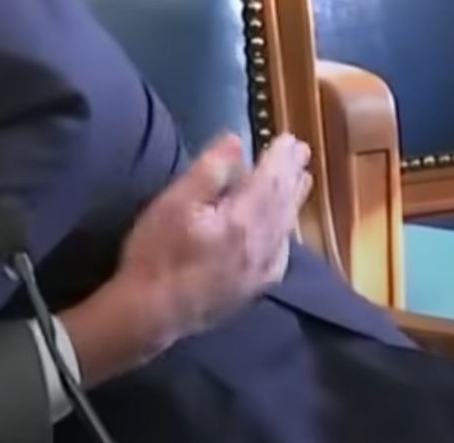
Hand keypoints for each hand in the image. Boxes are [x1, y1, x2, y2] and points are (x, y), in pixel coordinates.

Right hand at [117, 133, 313, 341]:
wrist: (152, 314)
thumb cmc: (157, 254)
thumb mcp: (174, 203)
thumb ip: (208, 172)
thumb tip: (236, 143)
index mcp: (242, 220)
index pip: (270, 181)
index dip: (280, 159)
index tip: (290, 138)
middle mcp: (261, 245)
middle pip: (282, 203)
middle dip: (292, 175)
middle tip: (302, 152)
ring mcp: (261, 270)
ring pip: (285, 228)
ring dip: (293, 201)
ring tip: (302, 181)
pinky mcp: (253, 288)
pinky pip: (281, 255)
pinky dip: (286, 233)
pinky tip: (285, 231)